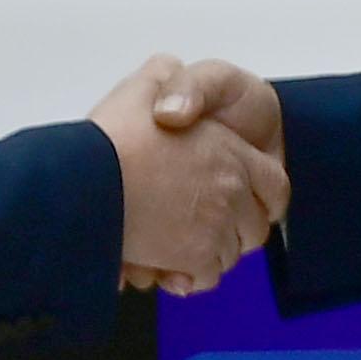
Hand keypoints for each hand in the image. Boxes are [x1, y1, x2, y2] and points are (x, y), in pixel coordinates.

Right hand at [93, 54, 288, 296]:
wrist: (87, 183)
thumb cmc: (113, 139)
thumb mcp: (146, 85)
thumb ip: (170, 82)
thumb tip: (176, 82)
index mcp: (230, 153)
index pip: (273, 186)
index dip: (260, 198)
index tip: (246, 204)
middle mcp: (231, 191)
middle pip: (254, 228)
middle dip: (233, 232)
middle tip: (203, 228)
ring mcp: (215, 227)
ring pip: (228, 255)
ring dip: (207, 254)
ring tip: (176, 244)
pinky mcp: (194, 258)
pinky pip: (204, 277)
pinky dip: (189, 277)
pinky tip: (167, 266)